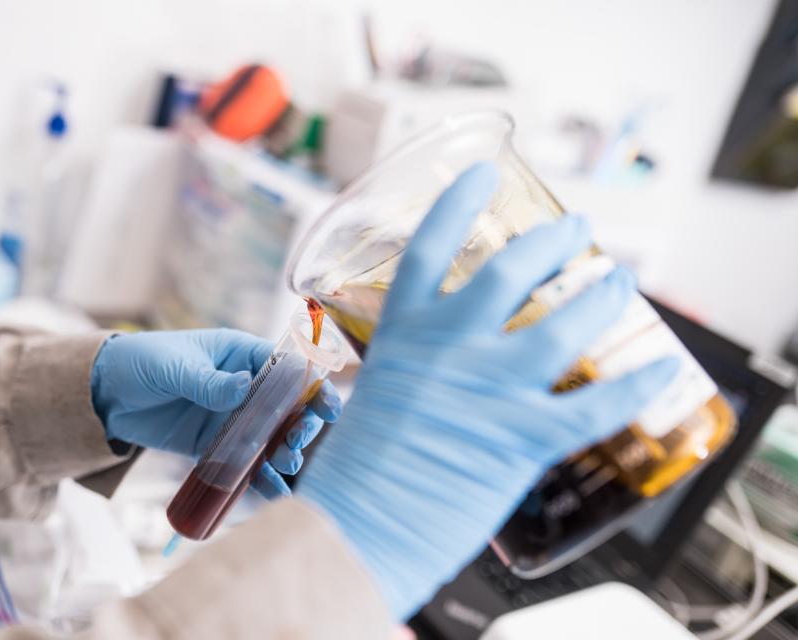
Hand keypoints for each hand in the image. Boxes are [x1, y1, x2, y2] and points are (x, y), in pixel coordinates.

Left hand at [91, 329, 341, 497]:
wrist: (104, 394)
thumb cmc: (142, 362)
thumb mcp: (173, 366)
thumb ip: (208, 379)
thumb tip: (242, 386)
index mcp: (240, 355)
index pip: (287, 369)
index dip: (312, 386)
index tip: (328, 407)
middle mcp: (243, 388)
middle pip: (287, 407)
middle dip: (300, 426)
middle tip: (296, 444)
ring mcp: (231, 419)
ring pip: (271, 438)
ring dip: (284, 453)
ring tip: (285, 467)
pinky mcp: (215, 447)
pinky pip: (245, 463)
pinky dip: (260, 477)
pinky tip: (271, 489)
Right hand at [296, 163, 678, 618]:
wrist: (361, 527)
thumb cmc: (358, 472)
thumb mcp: (375, 396)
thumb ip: (413, 369)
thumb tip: (439, 367)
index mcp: (402, 333)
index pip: (429, 248)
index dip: (457, 204)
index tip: (483, 172)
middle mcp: (449, 347)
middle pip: (509, 271)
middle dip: (553, 241)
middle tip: (577, 227)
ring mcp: (489, 386)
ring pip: (564, 324)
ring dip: (603, 296)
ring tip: (623, 278)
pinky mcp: (523, 434)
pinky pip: (596, 404)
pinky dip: (637, 387)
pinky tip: (662, 370)